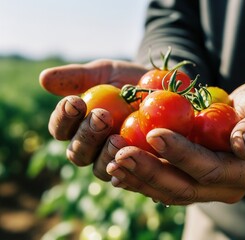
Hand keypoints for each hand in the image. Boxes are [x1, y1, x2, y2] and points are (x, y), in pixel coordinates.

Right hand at [40, 59, 146, 180]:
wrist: (162, 90)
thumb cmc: (127, 81)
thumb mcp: (105, 74)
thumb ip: (78, 78)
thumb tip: (43, 79)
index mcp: (77, 128)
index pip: (60, 129)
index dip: (63, 118)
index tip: (75, 101)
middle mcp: (92, 149)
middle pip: (78, 152)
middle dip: (87, 135)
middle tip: (101, 116)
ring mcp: (114, 161)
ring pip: (100, 168)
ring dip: (106, 154)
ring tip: (118, 139)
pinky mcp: (137, 169)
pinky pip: (129, 176)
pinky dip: (129, 171)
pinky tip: (134, 161)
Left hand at [105, 80, 244, 204]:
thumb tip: (241, 145)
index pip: (209, 167)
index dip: (180, 153)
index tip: (153, 134)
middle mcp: (228, 186)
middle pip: (184, 186)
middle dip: (150, 171)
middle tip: (119, 154)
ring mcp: (210, 188)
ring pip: (171, 191)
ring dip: (140, 179)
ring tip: (112, 164)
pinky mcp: (196, 181)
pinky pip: (167, 186)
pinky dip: (142, 180)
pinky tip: (120, 171)